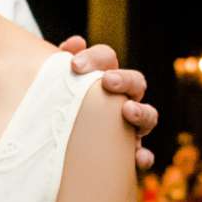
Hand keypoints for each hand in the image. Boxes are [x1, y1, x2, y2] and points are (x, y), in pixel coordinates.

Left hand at [61, 37, 156, 169]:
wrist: (56, 143)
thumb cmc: (56, 108)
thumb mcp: (53, 88)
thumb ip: (58, 66)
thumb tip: (74, 43)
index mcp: (104, 77)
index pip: (106, 58)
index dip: (94, 58)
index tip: (74, 65)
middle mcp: (123, 98)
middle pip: (135, 82)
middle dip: (124, 79)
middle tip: (108, 81)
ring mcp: (129, 126)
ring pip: (148, 115)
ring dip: (141, 111)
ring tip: (128, 110)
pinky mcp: (128, 153)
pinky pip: (143, 155)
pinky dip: (144, 156)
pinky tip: (139, 158)